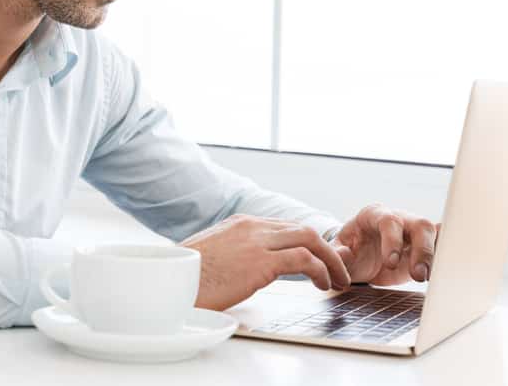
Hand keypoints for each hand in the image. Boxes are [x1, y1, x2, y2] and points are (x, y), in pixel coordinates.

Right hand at [179, 214, 351, 311]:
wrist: (169, 283)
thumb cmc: (184, 277)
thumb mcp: (210, 257)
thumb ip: (231, 255)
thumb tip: (239, 269)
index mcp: (239, 223)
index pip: (283, 226)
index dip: (306, 242)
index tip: (318, 257)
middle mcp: (250, 226)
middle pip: (301, 228)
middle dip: (326, 248)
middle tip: (338, 267)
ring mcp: (256, 241)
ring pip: (310, 239)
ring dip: (331, 260)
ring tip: (338, 279)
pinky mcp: (261, 261)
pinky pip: (305, 260)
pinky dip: (321, 271)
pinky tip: (323, 284)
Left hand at [332, 204, 440, 286]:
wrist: (360, 256)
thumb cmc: (350, 249)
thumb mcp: (338, 251)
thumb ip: (338, 253)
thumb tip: (343, 255)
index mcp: (373, 215)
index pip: (388, 222)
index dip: (392, 241)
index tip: (391, 263)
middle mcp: (399, 219)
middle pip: (420, 225)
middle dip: (422, 250)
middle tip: (418, 275)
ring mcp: (414, 232)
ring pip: (435, 235)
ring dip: (436, 257)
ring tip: (430, 278)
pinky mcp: (426, 246)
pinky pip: (442, 244)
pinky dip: (447, 255)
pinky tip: (447, 270)